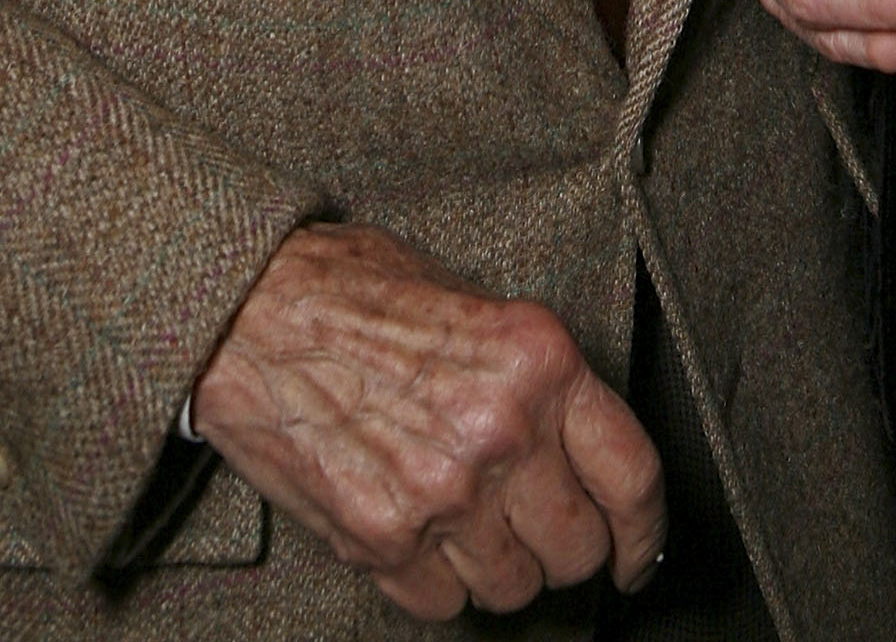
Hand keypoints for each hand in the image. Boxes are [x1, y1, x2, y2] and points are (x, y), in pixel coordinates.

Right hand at [190, 221, 664, 619]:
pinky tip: (414, 528)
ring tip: (461, 516)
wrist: (252, 310)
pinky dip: (434, 580)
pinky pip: (441, 602)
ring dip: (495, 565)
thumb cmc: (357, 292)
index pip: (632, 475)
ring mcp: (443, 492)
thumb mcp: (474, 300)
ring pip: (511, 587)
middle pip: (576, 548)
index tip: (635, 550)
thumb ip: (534, 377)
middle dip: (560, 546)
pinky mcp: (382, 539)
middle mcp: (502, 431)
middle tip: (531, 524)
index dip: (643, 531)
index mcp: (539, 360)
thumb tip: (578, 447)